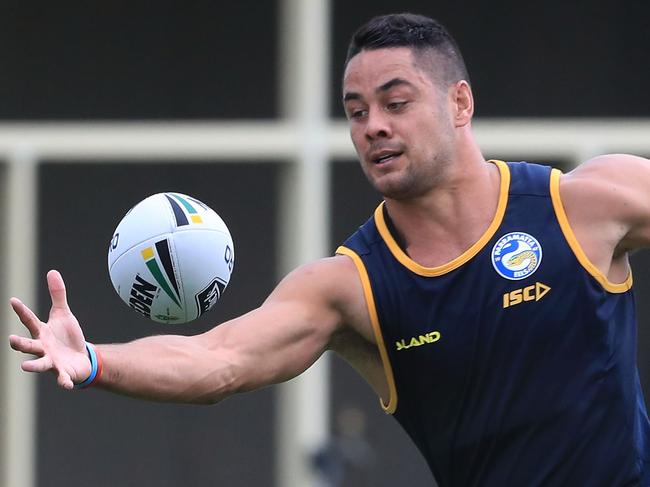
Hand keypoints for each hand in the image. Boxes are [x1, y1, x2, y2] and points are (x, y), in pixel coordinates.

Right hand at [8, 270, 90, 389]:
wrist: (79, 359)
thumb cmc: (67, 336)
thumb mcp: (63, 314)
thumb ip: (57, 295)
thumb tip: (52, 271)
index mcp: (42, 333)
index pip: (30, 320)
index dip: (22, 311)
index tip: (13, 300)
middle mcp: (43, 348)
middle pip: (28, 345)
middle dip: (19, 343)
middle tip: (10, 340)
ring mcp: (51, 361)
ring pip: (40, 364)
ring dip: (33, 366)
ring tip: (25, 366)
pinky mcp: (63, 373)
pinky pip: (62, 378)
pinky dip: (63, 382)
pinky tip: (66, 385)